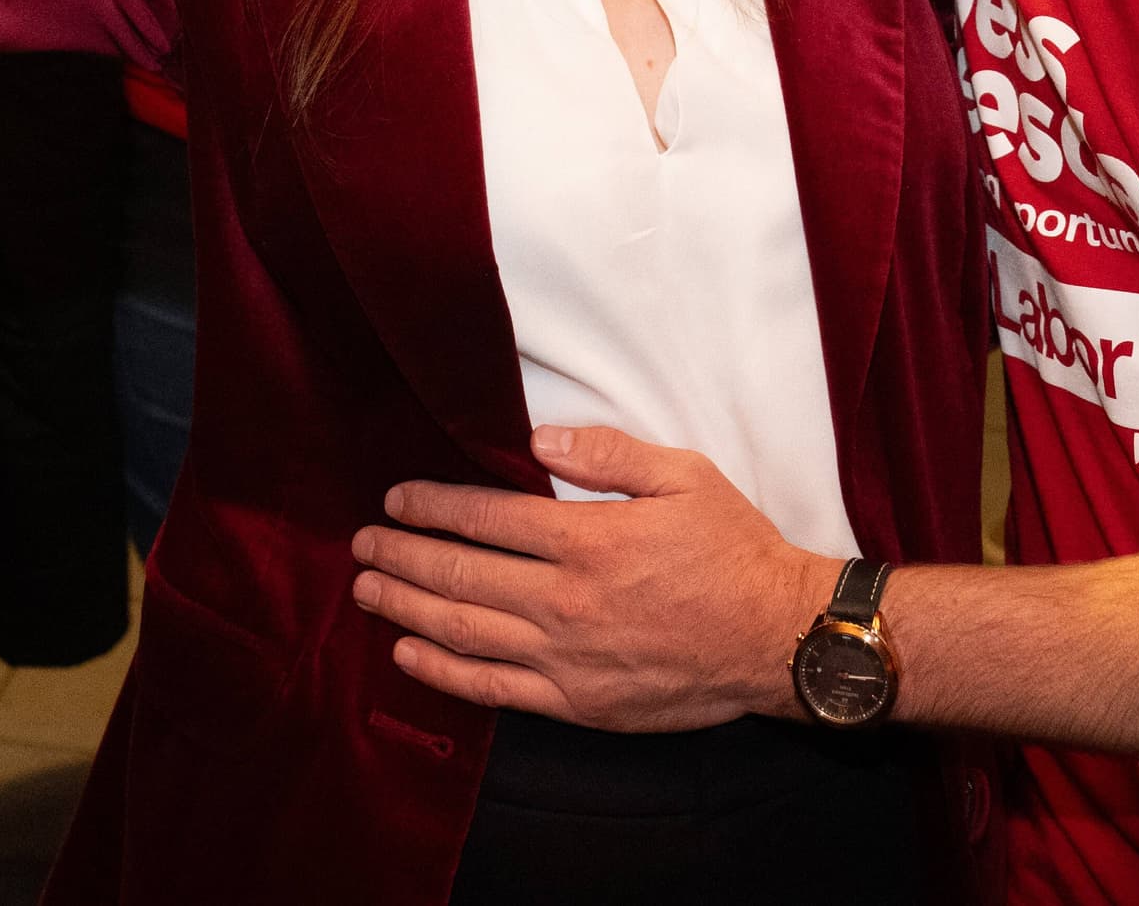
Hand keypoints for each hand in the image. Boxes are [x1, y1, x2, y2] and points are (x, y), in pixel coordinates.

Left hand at [348, 426, 837, 730]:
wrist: (776, 637)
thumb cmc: (734, 550)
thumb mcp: (684, 477)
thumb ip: (607, 454)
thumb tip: (536, 436)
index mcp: (588, 540)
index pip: (486, 518)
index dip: (432, 506)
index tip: (396, 498)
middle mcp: (565, 602)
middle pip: (459, 577)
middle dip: (402, 556)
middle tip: (362, 543)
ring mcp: (565, 658)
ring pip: (463, 634)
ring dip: (406, 609)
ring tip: (368, 590)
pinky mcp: (575, 702)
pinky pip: (492, 689)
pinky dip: (443, 672)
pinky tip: (409, 654)